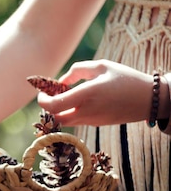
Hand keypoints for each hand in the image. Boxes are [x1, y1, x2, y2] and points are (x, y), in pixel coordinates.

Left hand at [37, 59, 152, 126]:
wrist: (149, 99)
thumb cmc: (125, 79)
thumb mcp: (102, 66)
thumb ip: (77, 70)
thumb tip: (60, 81)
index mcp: (88, 94)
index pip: (55, 105)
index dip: (43, 100)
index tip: (42, 92)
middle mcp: (87, 111)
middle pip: (56, 117)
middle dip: (48, 107)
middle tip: (51, 95)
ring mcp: (91, 120)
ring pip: (65, 121)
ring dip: (59, 111)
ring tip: (64, 96)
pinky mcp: (96, 124)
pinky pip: (76, 121)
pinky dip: (70, 113)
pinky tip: (77, 102)